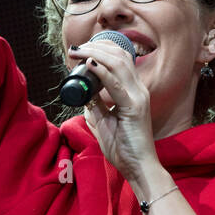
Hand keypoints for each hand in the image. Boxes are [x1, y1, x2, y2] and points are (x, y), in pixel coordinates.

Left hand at [68, 41, 157, 180]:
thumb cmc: (123, 147)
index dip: (101, 48)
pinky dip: (102, 71)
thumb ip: (95, 106)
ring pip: (118, 63)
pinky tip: (90, 64)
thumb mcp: (104, 121)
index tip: (81, 49)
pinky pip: (116, 84)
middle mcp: (139, 89)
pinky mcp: (134, 108)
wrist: (139, 167)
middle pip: (119, 55)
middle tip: (75, 49)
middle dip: (95, 46)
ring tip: (78, 52)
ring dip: (95, 53)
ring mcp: (138, 97)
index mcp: (134, 90)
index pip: (121, 58)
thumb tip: (83, 94)